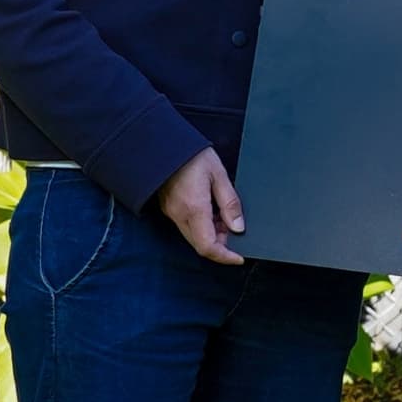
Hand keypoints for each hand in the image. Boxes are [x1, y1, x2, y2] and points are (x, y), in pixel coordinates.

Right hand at [155, 147, 245, 266]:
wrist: (162, 143)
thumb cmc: (191, 155)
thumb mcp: (219, 175)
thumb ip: (230, 203)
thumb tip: (238, 227)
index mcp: (194, 208)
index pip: (208, 246)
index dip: (225, 257)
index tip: (239, 258)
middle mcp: (179, 215)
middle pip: (201, 245)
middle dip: (221, 245)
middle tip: (235, 230)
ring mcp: (171, 212)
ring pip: (194, 236)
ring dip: (212, 234)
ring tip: (226, 217)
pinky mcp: (168, 208)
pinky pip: (187, 226)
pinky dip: (203, 226)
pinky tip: (213, 212)